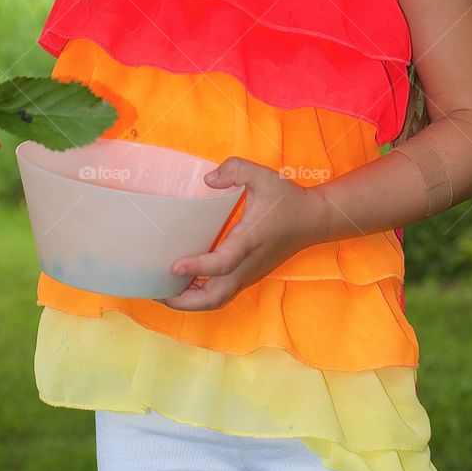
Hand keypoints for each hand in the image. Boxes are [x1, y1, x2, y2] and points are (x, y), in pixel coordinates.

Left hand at [153, 157, 329, 311]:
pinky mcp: (251, 275)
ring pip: (219, 299)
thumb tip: (208, 180)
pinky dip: (203, 293)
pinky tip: (187, 282)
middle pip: (216, 296)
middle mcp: (249, 264)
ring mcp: (250, 273)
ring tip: (165, 291)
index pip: (222, 263)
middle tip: (157, 291)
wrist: (314, 220)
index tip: (174, 266)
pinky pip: (224, 292)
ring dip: (192, 300)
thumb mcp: (263, 175)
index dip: (197, 267)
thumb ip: (235, 170)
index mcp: (250, 240)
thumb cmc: (288, 199)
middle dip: (185, 300)